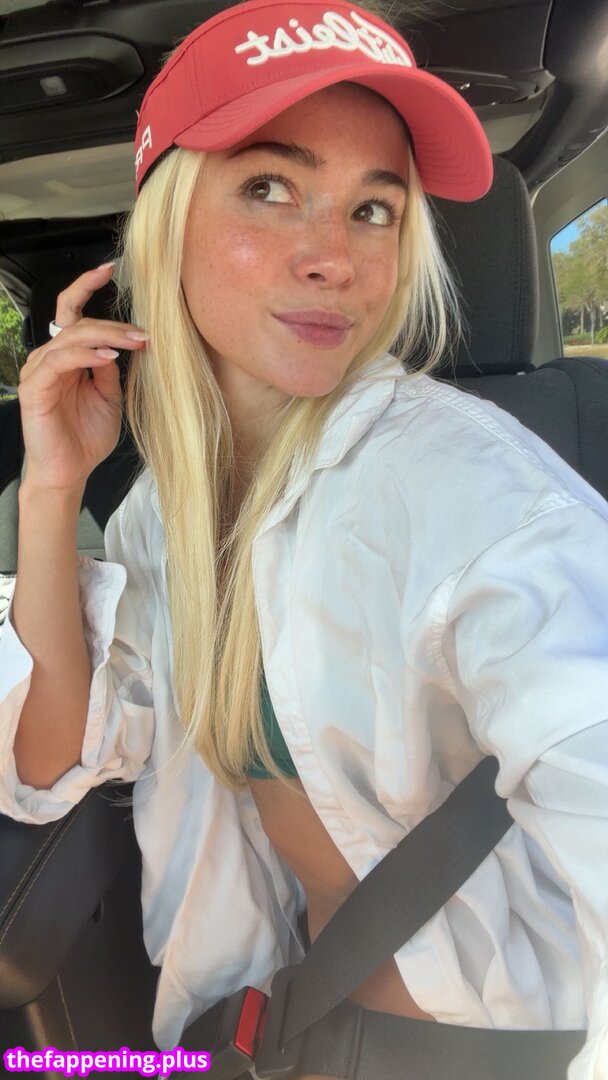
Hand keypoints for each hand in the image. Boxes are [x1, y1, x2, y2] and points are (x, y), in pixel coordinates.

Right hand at [17, 263, 147, 492]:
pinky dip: (85, 355)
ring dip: (105, 335)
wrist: (69, 472)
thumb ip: (112, 368)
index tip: (110, 269)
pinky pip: (59, 361)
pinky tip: (108, 357)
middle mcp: (49, 359)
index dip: (87, 287)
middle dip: (113, 322)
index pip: (73, 312)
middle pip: (76, 322)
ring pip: (70, 338)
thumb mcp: (110, 397)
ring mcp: (39, 371)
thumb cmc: (86, 438)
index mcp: (66, 357)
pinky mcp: (35, 388)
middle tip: (144, 331)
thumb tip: (124, 343)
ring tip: (134, 341)